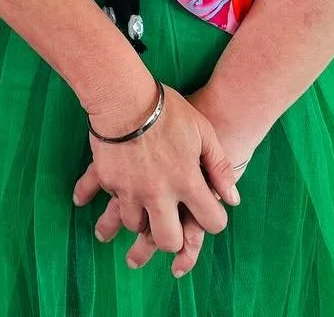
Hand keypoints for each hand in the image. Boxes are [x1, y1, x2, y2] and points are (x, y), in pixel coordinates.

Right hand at [107, 81, 259, 275]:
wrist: (120, 94)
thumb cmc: (165, 109)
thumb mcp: (202, 130)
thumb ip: (220, 167)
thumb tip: (232, 199)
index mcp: (187, 182)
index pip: (211, 222)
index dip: (213, 219)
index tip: (207, 209)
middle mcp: (159, 193)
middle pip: (167, 240)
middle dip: (171, 239)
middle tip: (168, 225)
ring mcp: (131, 188)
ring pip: (135, 224)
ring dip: (139, 218)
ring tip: (140, 207)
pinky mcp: (108, 179)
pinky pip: (109, 199)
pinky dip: (109, 196)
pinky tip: (101, 192)